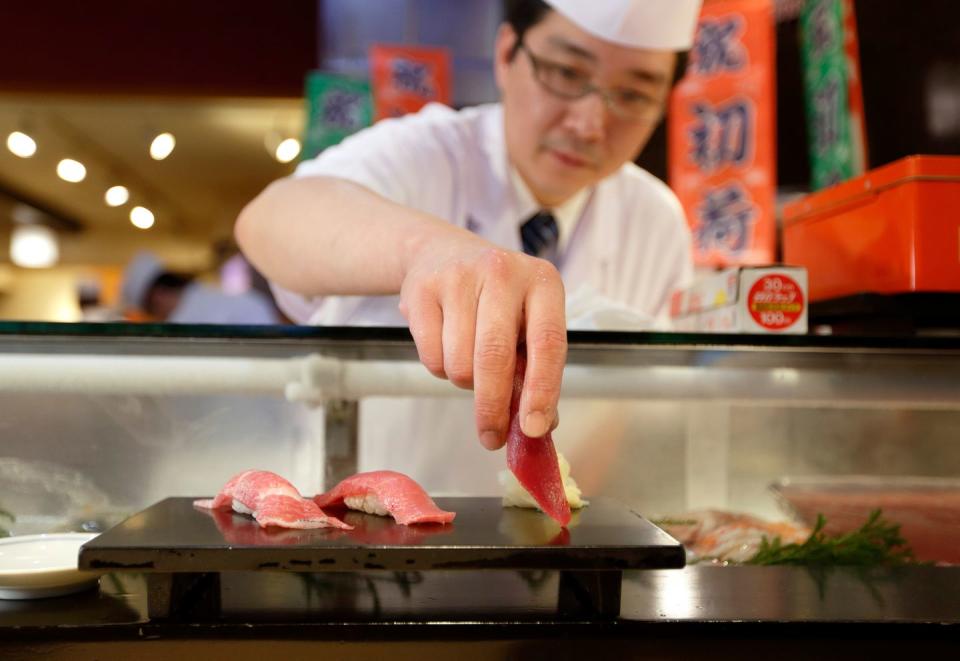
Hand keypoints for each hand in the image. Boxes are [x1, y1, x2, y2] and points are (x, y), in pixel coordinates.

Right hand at [398, 232, 566, 449]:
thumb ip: (536, 371)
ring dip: (464, 382)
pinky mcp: (422, 289)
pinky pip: (430, 357)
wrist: (442, 253)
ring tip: (469, 361)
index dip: (541, 391)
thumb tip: (538, 427)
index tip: (532, 429)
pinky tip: (446, 346)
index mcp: (542, 282)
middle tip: (491, 437)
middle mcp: (502, 272)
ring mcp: (459, 277)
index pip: (547, 343)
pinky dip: (439, 369)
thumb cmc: (496, 300)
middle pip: (495, 357)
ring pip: (460, 363)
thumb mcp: (526, 322)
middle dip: (492, 407)